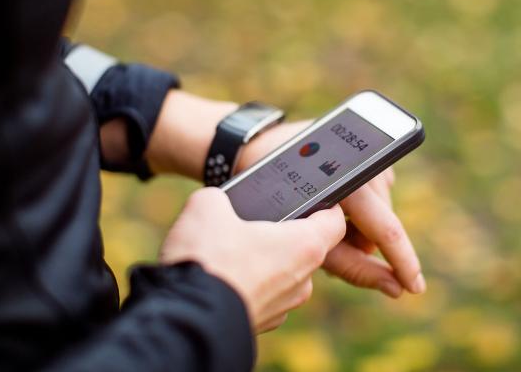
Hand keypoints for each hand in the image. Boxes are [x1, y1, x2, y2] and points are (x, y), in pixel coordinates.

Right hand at [159, 187, 345, 332]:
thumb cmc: (207, 260)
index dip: (326, 204)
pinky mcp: (261, 324)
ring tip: (230, 249)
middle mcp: (302, 281)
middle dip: (282, 232)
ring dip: (263, 260)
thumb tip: (218, 204)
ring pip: (283, 274)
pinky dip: (248, 284)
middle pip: (305, 248)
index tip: (311, 196)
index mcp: (304, 246)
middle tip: (254, 219)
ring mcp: (283, 307)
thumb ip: (223, 197)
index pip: (335, 221)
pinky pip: (262, 294)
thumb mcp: (208, 206)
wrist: (185, 320)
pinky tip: (223, 275)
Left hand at [237, 122, 424, 297]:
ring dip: (357, 228)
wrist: (262, 148)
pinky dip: (359, 211)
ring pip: (379, 216)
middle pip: (380, 226)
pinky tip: (335, 204)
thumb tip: (395, 289)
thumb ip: (353, 264)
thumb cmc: (277, 194)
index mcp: (348, 177)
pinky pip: (376, 199)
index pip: (384, 227)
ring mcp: (375, 158)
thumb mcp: (310, 236)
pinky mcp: (376, 159)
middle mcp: (368, 162)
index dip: (403, 261)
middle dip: (360, 244)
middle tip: (327, 243)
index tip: (415, 287)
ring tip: (324, 218)